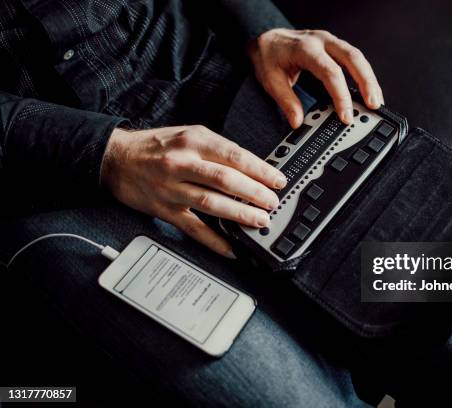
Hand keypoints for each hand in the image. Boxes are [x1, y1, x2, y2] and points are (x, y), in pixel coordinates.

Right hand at [101, 125, 286, 257]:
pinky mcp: (165, 210)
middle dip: (255, 193)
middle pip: (226, 180)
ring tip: (260, 220)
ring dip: (240, 214)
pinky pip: (194, 228)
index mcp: (193, 141)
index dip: (260, 170)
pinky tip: (232, 248)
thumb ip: (217, 149)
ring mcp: (172, 188)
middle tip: (273, 202)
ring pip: (212, 204)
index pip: (234, 156)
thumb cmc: (156, 146)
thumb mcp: (188, 135)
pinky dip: (215, 241)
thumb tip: (250, 168)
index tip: (278, 180)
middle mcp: (183, 164)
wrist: (116, 159)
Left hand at [248, 28, 383, 127]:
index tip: (345, 115)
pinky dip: (363, 75)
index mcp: (306, 48)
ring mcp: (330, 42)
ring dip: (369, 79)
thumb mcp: (270, 80)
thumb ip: (286, 101)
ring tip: (376, 102)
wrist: (266, 39)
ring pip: (358, 57)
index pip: (330, 72)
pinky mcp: (334, 47)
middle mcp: (321, 41)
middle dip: (367, 83)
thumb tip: (297, 121)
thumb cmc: (269, 56)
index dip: (341, 95)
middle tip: (373, 105)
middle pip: (353, 58)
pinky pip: (354, 59)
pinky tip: (368, 91)